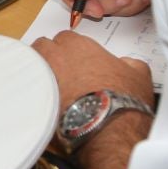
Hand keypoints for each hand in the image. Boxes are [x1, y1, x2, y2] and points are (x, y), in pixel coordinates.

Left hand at [31, 30, 155, 121]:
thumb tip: (126, 64)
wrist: (108, 130)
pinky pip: (29, 91)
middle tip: (61, 71)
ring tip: (52, 87)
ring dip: (39, 72)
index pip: (65, 37)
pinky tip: (45, 103)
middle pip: (43, 47)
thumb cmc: (122, 101)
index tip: (76, 60)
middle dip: (49, 56)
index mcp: (78, 46)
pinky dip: (34, 94)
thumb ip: (129, 62)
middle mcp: (56, 58)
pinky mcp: (34, 100)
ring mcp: (42, 78)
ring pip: (32, 67)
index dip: (70, 49)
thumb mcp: (138, 74)